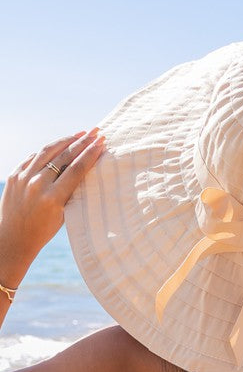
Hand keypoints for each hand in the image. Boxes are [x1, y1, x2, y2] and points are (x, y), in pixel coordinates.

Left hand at [0, 128, 105, 285]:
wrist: (12, 239)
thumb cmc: (43, 230)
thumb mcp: (63, 214)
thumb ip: (71, 191)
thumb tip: (84, 167)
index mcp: (52, 198)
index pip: (76, 169)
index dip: (90, 154)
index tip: (101, 143)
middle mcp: (36, 185)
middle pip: (64, 156)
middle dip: (82, 142)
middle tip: (96, 132)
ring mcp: (23, 178)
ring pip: (47, 151)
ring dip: (66, 140)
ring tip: (80, 134)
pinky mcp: (14, 175)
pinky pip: (34, 157)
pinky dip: (49, 150)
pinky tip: (60, 146)